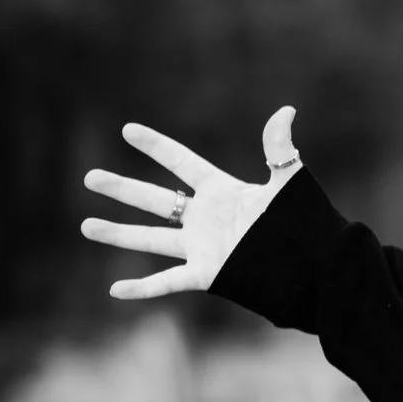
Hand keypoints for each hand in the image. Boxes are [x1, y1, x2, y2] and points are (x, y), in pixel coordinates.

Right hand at [80, 107, 301, 298]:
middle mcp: (205, 218)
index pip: (181, 163)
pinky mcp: (207, 274)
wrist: (317, 265)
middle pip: (155, 200)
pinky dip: (142, 289)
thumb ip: (279, 148)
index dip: (157, 146)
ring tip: (85, 226)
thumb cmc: (305, 222)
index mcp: (221, 192)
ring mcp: (202, 247)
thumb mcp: (289, 182)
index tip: (128, 130)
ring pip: (150, 239)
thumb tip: (287, 110)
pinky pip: (167, 282)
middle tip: (88, 178)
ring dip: (118, 234)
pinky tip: (115, 291)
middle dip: (121, 189)